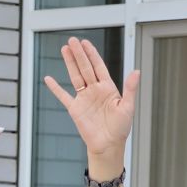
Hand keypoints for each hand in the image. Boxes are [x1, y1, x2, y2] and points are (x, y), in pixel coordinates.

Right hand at [43, 38, 138, 161]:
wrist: (108, 145)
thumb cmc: (120, 128)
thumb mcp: (128, 107)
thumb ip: (130, 88)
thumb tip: (137, 71)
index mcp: (108, 88)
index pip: (98, 66)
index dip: (92, 54)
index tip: (85, 43)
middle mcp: (95, 90)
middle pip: (85, 68)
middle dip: (79, 54)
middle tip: (72, 40)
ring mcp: (84, 99)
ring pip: (75, 77)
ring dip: (69, 63)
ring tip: (64, 49)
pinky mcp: (75, 109)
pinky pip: (63, 96)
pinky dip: (56, 88)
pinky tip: (49, 79)